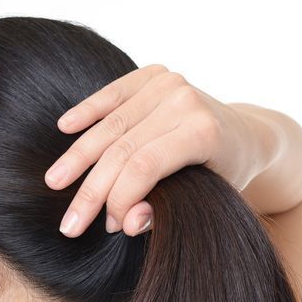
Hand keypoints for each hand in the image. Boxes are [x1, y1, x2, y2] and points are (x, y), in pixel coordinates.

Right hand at [45, 65, 264, 236]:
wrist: (246, 135)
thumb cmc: (225, 174)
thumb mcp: (205, 199)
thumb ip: (165, 213)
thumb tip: (126, 223)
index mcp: (203, 132)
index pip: (144, 167)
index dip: (119, 199)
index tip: (108, 227)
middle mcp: (185, 101)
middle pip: (123, 149)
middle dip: (92, 190)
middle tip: (69, 223)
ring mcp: (170, 84)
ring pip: (112, 125)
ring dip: (79, 157)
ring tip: (54, 182)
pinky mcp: (155, 75)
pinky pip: (113, 94)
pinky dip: (87, 111)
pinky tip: (65, 128)